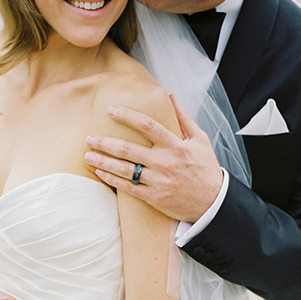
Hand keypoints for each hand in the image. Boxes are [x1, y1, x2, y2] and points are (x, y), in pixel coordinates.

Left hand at [84, 97, 222, 223]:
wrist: (212, 202)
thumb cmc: (205, 168)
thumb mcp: (200, 140)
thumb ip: (184, 118)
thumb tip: (171, 97)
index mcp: (176, 145)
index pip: (147, 125)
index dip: (127, 116)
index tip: (111, 110)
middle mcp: (165, 162)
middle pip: (128, 149)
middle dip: (105, 143)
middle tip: (89, 138)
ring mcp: (158, 181)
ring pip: (124, 169)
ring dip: (103, 162)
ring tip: (87, 156)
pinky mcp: (153, 197)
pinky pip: (127, 187)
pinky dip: (111, 179)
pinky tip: (100, 172)